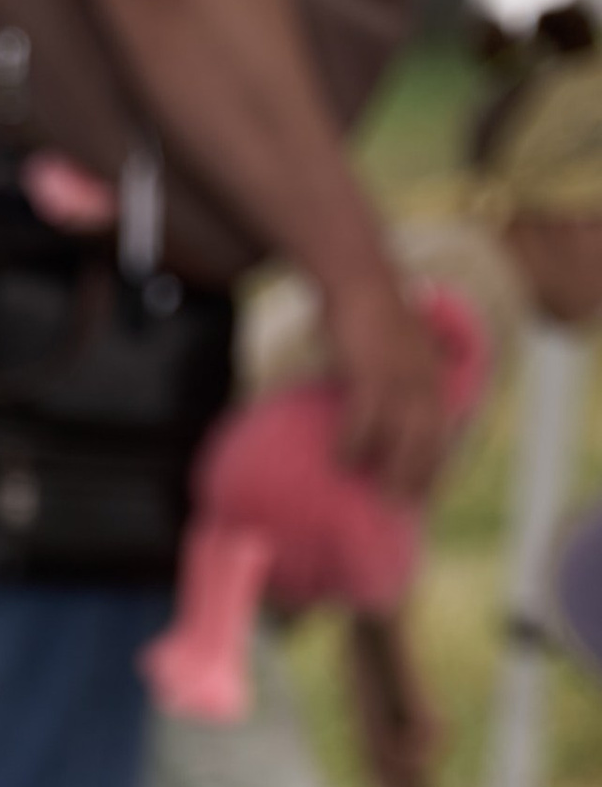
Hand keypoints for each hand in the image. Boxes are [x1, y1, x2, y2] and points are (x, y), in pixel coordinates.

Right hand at [324, 272, 448, 504]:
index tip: (423, 500)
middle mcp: (426, 382)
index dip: (437, 468)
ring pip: (406, 439)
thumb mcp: (394, 354)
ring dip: (393, 471)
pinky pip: (366, 420)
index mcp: (434, 379)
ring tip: (375, 496)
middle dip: (419, 479)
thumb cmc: (370, 319)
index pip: (445, 434)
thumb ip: (394, 385)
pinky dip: (355, 443)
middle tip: (399, 509)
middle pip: (432, 443)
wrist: (361, 278)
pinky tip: (341, 458)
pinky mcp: (373, 372)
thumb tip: (375, 418)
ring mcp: (402, 378)